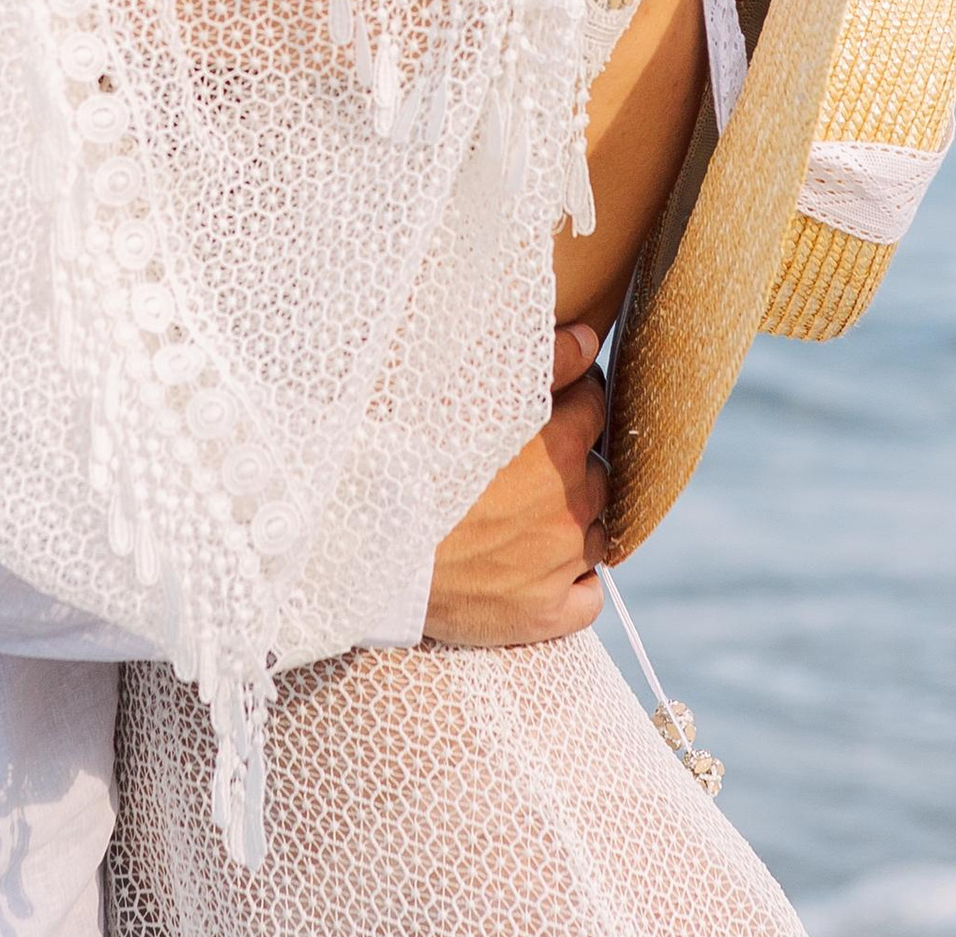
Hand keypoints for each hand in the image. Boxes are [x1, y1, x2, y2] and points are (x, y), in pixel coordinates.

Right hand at [420, 323, 609, 647]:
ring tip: (518, 514)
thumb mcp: (466, 389)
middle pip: (595, 471)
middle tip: (520, 462)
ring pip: (593, 532)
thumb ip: (542, 361)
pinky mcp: (545, 614)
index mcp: (558, 444)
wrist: (359, 538)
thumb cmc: (403, 454)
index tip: (546, 405)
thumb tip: (589, 340)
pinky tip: (536, 565)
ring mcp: (560, 564)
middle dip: (568, 462)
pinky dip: (572, 579)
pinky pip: (588, 595)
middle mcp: (570, 504)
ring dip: (569, 519)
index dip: (570, 400)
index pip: (593, 407)